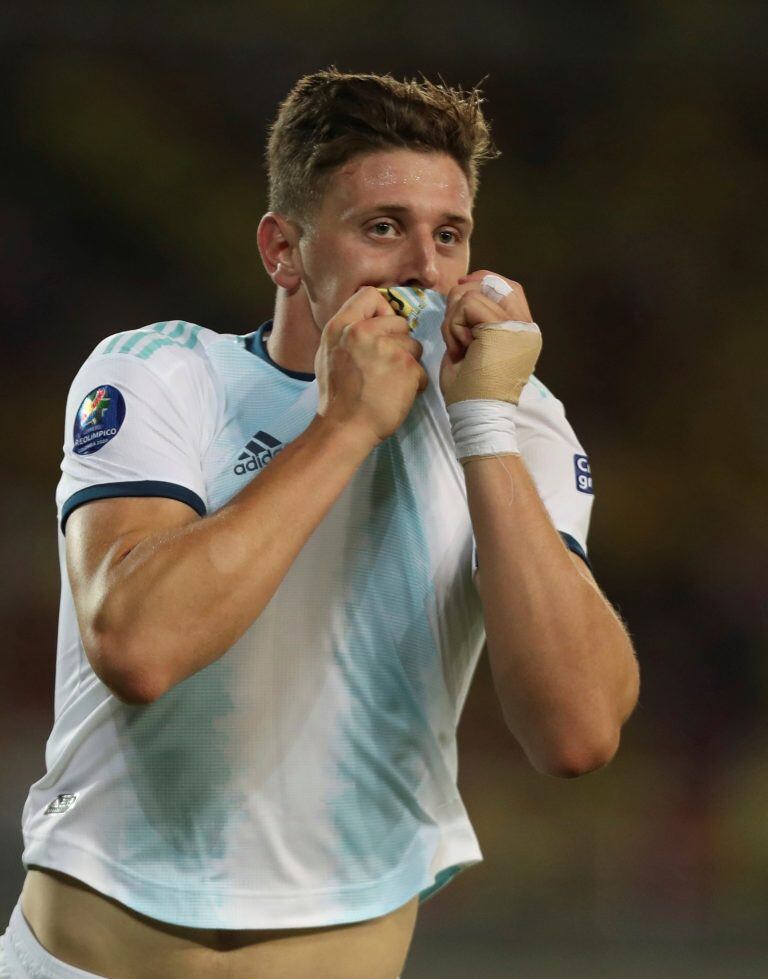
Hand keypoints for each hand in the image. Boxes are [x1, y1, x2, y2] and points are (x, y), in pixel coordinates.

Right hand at [315, 287, 427, 445]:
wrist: (345, 427)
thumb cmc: (337, 395)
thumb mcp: (329, 353)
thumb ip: (348, 332)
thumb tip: (370, 319)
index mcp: (342, 326)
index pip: (370, 295)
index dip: (381, 310)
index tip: (381, 328)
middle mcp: (363, 331)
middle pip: (399, 321)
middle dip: (398, 341)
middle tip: (385, 365)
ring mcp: (388, 348)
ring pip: (414, 345)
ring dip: (408, 363)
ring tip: (390, 382)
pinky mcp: (407, 367)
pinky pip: (420, 369)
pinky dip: (414, 383)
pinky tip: (397, 394)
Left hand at [439, 271, 538, 402]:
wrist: (477, 416)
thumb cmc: (471, 392)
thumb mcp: (474, 348)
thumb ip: (475, 321)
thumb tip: (462, 291)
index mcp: (523, 332)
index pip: (507, 288)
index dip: (481, 281)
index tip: (460, 290)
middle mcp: (527, 327)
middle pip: (495, 282)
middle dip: (462, 299)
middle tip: (456, 334)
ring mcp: (518, 326)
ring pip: (474, 293)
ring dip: (454, 320)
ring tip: (459, 348)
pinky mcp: (504, 328)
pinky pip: (467, 304)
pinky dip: (453, 325)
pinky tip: (459, 349)